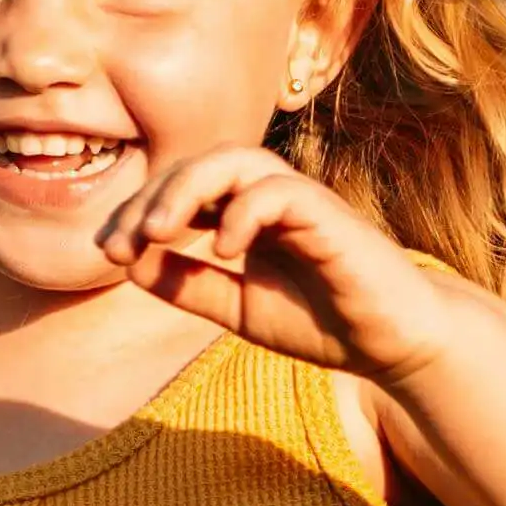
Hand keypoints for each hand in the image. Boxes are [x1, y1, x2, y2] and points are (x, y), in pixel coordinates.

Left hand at [97, 146, 476, 382]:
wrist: (395, 344)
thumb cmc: (324, 323)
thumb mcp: (238, 310)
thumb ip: (188, 286)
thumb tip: (129, 263)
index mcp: (246, 215)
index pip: (181, 191)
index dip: (138, 213)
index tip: (111, 252)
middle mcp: (270, 198)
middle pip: (199, 165)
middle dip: (151, 197)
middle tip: (120, 242)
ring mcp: (301, 201)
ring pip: (236, 161)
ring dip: (186, 190)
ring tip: (157, 232)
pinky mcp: (329, 215)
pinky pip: (280, 192)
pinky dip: (244, 212)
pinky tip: (223, 250)